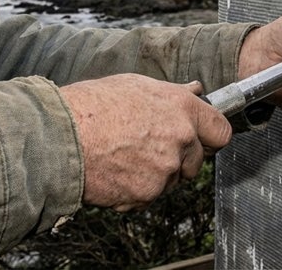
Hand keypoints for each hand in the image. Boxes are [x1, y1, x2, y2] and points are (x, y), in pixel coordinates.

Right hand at [60, 74, 231, 210]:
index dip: (211, 137)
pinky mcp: (148, 193)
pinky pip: (149, 196)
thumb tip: (195, 92)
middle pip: (196, 161)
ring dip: (156, 174)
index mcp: (183, 108)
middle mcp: (181, 138)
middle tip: (148, 148)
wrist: (60, 136)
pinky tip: (115, 172)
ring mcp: (166, 168)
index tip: (202, 140)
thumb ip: (172, 94)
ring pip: (172, 180)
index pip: (221, 132)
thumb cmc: (92, 106)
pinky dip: (135, 190)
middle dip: (178, 159)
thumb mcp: (137, 86)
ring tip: (124, 156)